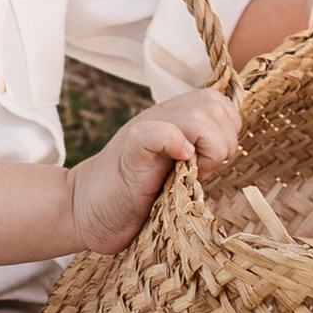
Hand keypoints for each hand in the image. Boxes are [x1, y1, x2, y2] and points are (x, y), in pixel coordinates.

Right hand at [66, 86, 239, 255]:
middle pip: (214, 103)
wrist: (84, 210)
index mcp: (175, 119)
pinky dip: (174, 142)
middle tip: (205, 170)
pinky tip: (179, 161)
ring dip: (208, 146)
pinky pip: (156, 131)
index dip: (227, 131)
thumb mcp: (173, 170)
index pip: (219, 103)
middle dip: (223, 141)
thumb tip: (229, 149)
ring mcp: (144, 131)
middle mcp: (161, 118)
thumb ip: (196, 154)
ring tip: (192, 173)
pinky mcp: (129, 153)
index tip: (212, 163)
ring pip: (196, 114)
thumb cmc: (133, 196)